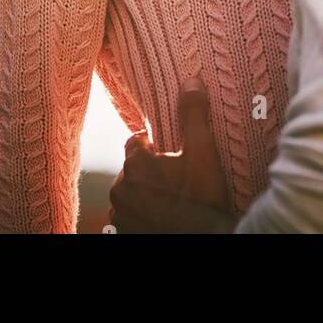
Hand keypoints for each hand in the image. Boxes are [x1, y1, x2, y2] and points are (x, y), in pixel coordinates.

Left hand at [107, 78, 237, 232]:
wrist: (201, 241)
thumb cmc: (201, 200)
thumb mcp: (203, 153)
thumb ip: (194, 116)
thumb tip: (191, 81)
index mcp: (134, 165)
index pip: (136, 140)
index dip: (156, 143)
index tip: (175, 151)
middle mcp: (119, 190)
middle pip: (133, 168)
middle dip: (151, 169)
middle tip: (179, 176)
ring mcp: (119, 216)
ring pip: (132, 193)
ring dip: (147, 193)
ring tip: (174, 198)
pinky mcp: (122, 234)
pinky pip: (131, 216)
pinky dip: (144, 214)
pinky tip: (165, 215)